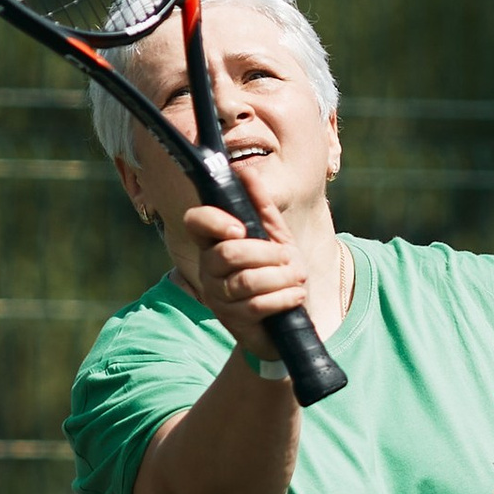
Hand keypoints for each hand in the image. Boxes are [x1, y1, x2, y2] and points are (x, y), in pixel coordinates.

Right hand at [178, 181, 308, 367]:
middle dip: (267, 253)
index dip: (214, 221)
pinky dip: (283, 297)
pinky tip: (296, 295)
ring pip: (244, 281)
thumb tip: (245, 171)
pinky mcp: (232, 321)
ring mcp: (217, 296)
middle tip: (289, 257)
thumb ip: (260, 204)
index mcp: (214, 240)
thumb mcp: (273, 233)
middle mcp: (208, 267)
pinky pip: (256, 306)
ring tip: (298, 276)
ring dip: (279, 277)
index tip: (240, 228)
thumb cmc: (276, 269)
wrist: (286, 316)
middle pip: (228, 253)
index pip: (195, 221)